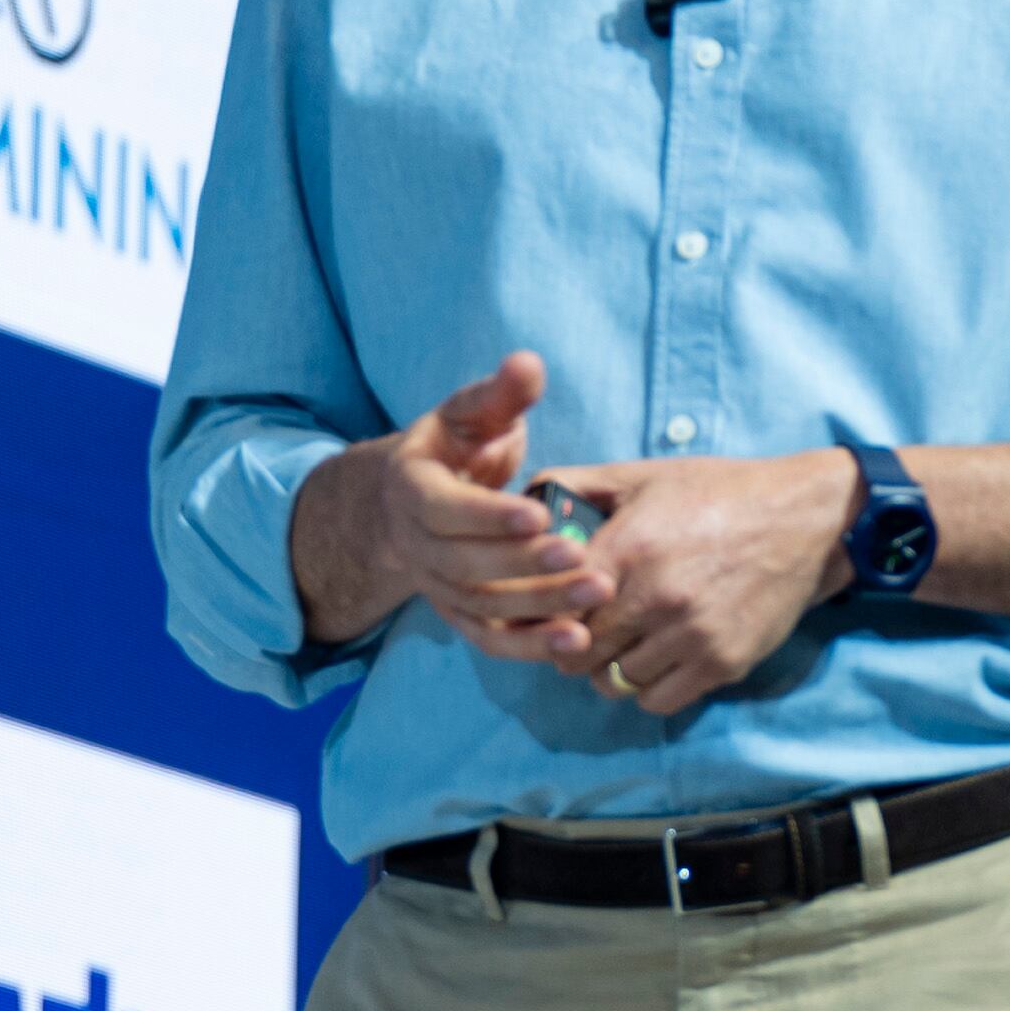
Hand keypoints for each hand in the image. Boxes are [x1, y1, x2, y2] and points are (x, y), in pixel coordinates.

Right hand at [286, 352, 613, 658]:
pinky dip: (530, 647)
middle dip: (524, 565)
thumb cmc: (457, 444)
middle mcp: (417, 545)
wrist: (420, 497)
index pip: (443, 509)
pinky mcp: (461, 614)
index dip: (487, 515)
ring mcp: (437, 586)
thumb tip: (528, 364)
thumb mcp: (471, 411)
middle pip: (465, 566)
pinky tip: (577, 642)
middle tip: (582, 556)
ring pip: (483, 607)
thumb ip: (500, 393)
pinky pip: (491, 639)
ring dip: (539, 606)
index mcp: (412, 489)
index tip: (540, 513)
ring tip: (597, 595)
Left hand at [536, 449, 861, 713]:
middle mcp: (655, 598)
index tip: (549, 610)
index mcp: (627, 549)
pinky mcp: (722, 663)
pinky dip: (648, 687)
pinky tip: (656, 658)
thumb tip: (524, 501)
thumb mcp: (644, 476)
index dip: (543, 613)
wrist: (803, 518)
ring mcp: (691, 636)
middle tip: (584, 632)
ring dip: (610, 668)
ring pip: (615, 683)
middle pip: (577, 655)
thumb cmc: (718, 493)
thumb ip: (578, 486)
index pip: (553, 609)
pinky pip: (658, 700)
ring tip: (624, 644)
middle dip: (573, 645)